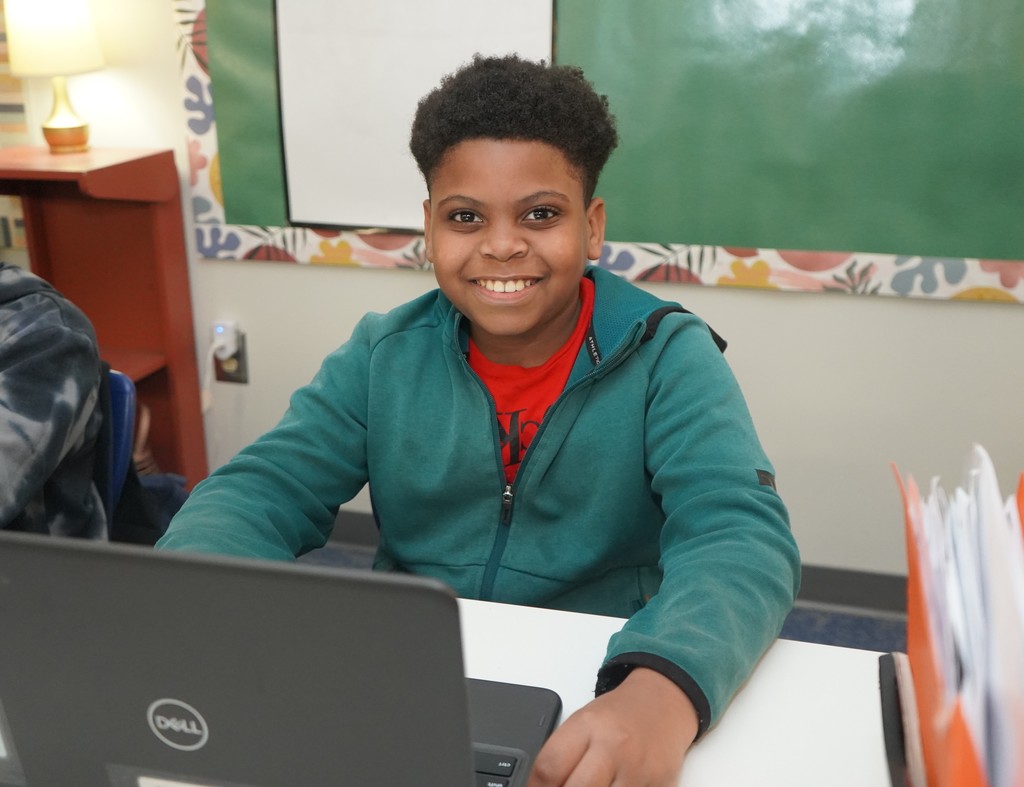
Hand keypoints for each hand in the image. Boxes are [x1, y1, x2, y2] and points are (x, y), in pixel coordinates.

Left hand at [526, 667, 698, 786]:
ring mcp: (638, 769)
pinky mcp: (659, 784)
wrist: (664, 703)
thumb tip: (539, 786)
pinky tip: (610, 786)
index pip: (549, 768)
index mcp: (587, 725)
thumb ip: (562, 755)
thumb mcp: (584, 722)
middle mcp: (613, 746)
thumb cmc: (619, 715)